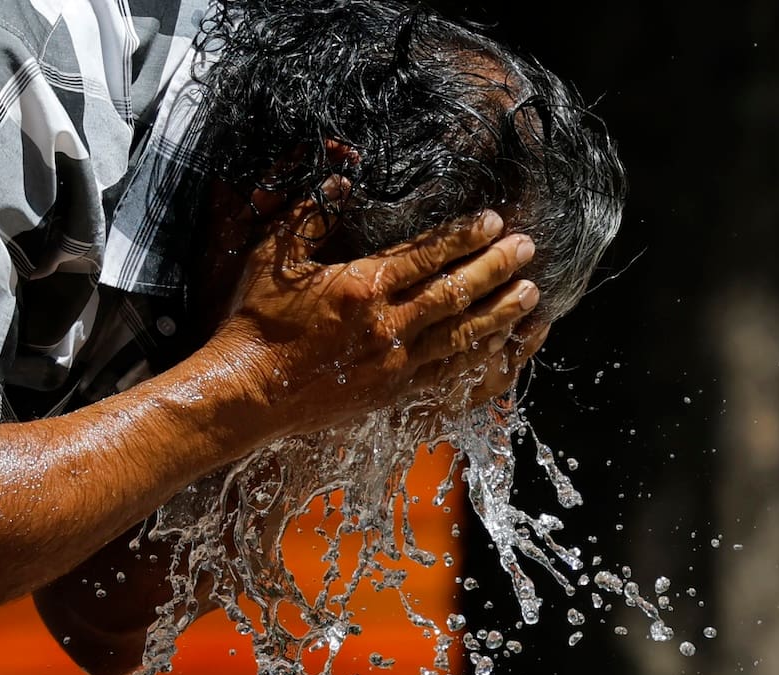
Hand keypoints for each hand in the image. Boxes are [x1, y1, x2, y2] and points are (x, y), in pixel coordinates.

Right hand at [207, 181, 542, 437]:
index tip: (493, 221)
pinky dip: (478, 357)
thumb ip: (312, 213)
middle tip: (528, 249)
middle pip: (456, 292)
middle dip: (497, 268)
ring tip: (531, 295)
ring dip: (500, 313)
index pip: (427, 255)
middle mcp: (386, 325)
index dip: (465, 236)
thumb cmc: (255, 321)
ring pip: (461, 335)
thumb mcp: (274, 255)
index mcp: (361, 286)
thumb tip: (345, 176)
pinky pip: (448, 374)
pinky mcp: (392, 392)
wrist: (246, 393)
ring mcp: (394, 363)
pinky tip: (500, 344)